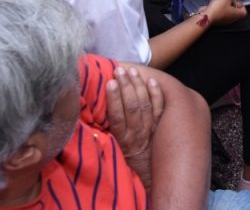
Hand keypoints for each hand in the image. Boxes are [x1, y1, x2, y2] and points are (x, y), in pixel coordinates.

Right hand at [105, 66, 164, 187]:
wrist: (149, 179)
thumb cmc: (127, 163)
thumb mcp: (112, 150)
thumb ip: (107, 132)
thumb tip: (89, 113)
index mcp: (121, 140)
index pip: (117, 117)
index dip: (113, 99)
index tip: (109, 82)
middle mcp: (136, 135)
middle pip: (132, 107)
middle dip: (126, 87)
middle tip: (120, 70)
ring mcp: (150, 132)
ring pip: (145, 106)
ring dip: (139, 86)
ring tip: (132, 71)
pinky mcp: (160, 129)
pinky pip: (160, 111)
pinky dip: (157, 95)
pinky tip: (152, 82)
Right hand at [205, 0, 247, 25]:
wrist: (207, 16)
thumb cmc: (219, 7)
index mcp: (237, 15)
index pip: (244, 11)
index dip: (241, 4)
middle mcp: (232, 19)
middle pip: (234, 10)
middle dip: (230, 2)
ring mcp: (224, 20)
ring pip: (225, 10)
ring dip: (222, 3)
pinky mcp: (216, 19)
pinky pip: (218, 11)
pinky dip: (216, 5)